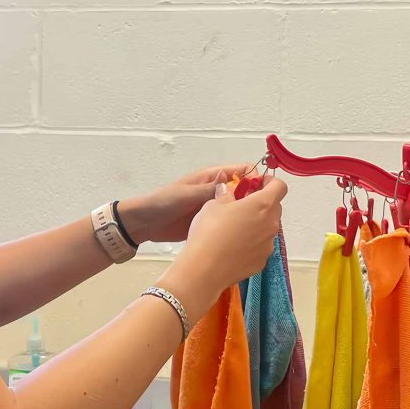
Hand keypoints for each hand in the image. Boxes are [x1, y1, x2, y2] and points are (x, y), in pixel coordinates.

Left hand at [117, 164, 254, 243]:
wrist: (145, 223)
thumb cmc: (164, 202)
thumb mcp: (188, 194)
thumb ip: (211, 189)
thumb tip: (237, 182)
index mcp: (213, 177)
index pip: (243, 171)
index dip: (256, 179)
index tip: (264, 194)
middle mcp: (217, 190)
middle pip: (245, 191)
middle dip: (255, 199)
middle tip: (263, 215)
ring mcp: (215, 208)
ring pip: (239, 208)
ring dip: (247, 215)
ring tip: (257, 228)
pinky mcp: (211, 223)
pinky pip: (229, 222)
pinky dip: (237, 228)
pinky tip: (245, 237)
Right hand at [157, 176, 287, 323]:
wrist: (204, 269)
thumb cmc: (209, 231)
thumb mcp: (213, 204)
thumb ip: (226, 194)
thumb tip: (227, 190)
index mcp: (263, 205)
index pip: (280, 186)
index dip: (270, 182)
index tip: (256, 184)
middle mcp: (271, 224)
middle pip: (274, 207)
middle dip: (261, 204)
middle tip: (241, 206)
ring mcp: (268, 245)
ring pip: (267, 228)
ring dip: (257, 224)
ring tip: (234, 230)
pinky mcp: (262, 261)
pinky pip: (261, 246)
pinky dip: (252, 243)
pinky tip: (233, 247)